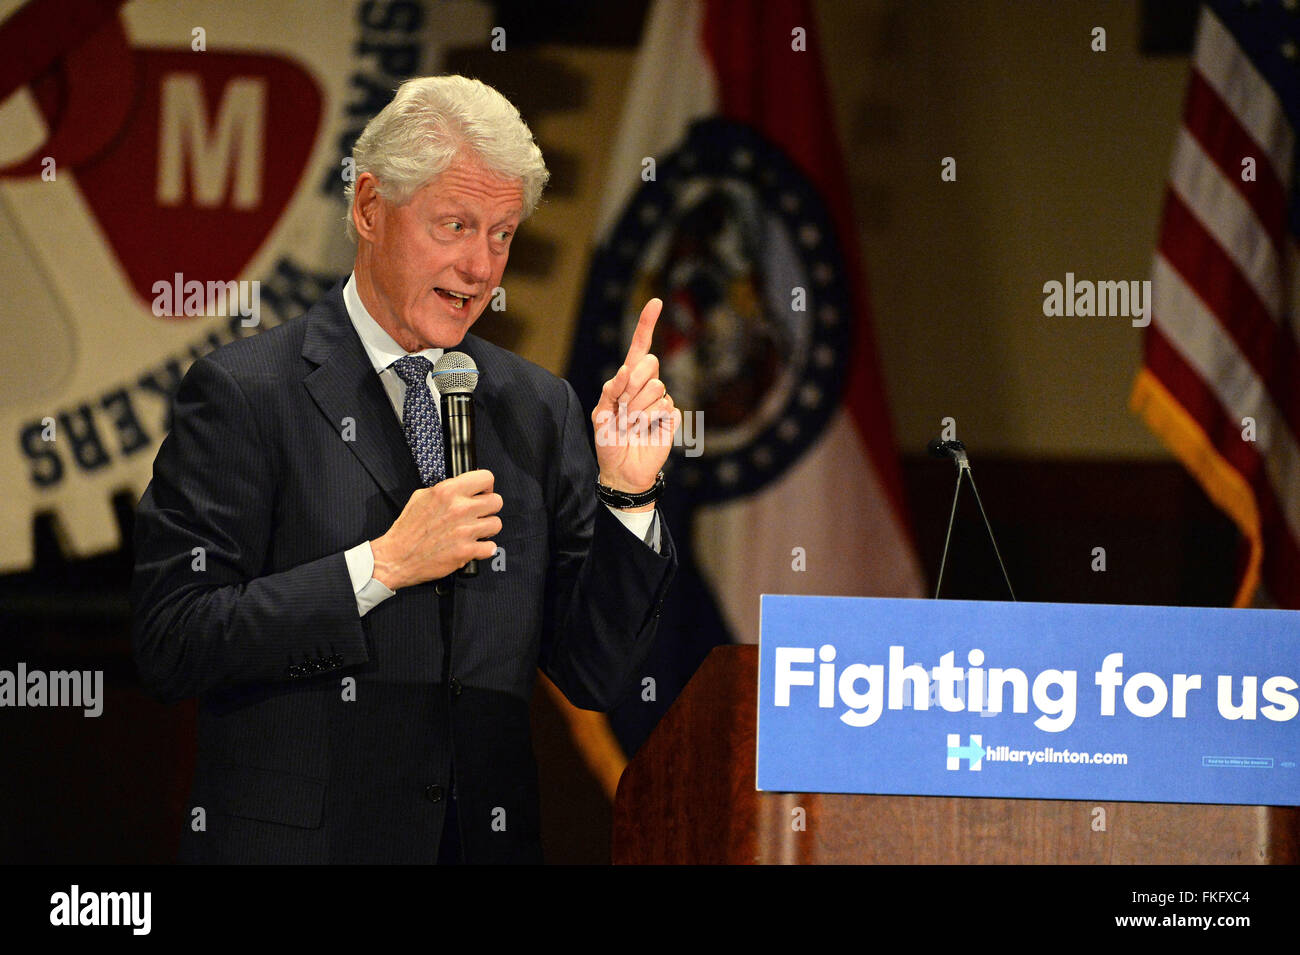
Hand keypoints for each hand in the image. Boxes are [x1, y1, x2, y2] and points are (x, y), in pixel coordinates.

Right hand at [370, 470, 501, 588]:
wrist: (396, 557)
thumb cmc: (407, 528)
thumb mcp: (421, 497)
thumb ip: (445, 490)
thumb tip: (465, 486)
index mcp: (448, 491)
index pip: (486, 477)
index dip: (486, 486)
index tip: (482, 494)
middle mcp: (459, 508)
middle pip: (497, 501)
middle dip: (489, 508)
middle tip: (478, 515)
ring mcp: (464, 530)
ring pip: (496, 524)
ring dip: (487, 529)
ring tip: (474, 532)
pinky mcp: (465, 552)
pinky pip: (491, 547)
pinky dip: (484, 549)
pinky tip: (474, 548)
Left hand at [590, 297, 680, 506]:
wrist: (622, 470)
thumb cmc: (608, 441)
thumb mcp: (600, 415)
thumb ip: (611, 390)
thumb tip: (626, 369)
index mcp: (628, 380)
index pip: (639, 346)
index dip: (647, 324)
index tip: (656, 302)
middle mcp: (646, 385)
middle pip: (649, 364)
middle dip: (632, 386)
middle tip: (622, 409)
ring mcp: (661, 400)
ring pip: (656, 388)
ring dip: (637, 409)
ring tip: (631, 425)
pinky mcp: (671, 417)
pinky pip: (665, 407)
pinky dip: (650, 420)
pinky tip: (645, 432)